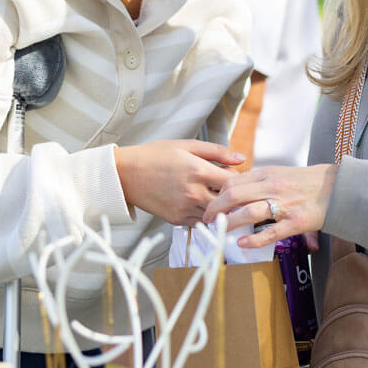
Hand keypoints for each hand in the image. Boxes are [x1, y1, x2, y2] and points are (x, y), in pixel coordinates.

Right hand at [114, 140, 244, 225]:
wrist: (126, 174)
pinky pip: (200, 222)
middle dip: (232, 197)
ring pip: (216, 215)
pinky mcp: (177, 220)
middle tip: (228, 189)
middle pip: (228, 202)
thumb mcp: (187, 145)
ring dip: (219, 207)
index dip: (239, 180)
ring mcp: (185, 208)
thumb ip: (217, 151)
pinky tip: (199, 203)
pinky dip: (205, 215)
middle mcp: (194, 192)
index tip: (234, 176)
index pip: (234, 182)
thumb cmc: (155, 155)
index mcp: (199, 171)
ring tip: (213, 196)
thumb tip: (241, 159)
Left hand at [203, 164, 336, 249]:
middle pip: (234, 195)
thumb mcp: (280, 173)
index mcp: (267, 174)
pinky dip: (254, 239)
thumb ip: (259, 181)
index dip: (216, 194)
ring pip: (249, 212)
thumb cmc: (308, 182)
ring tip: (220, 231)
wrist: (338, 188)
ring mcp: (284, 205)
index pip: (233, 181)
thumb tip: (235, 189)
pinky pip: (271, 232)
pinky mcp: (296, 222)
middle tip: (207, 219)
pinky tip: (242, 243)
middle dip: (215, 208)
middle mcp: (273, 187)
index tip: (209, 204)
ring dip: (230, 223)